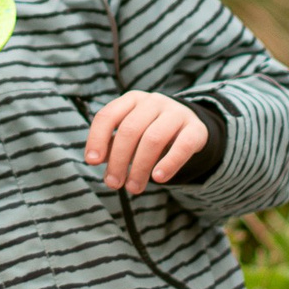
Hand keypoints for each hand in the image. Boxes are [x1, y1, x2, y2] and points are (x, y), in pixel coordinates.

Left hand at [85, 92, 209, 194]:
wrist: (189, 126)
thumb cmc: (150, 131)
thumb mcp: (130, 134)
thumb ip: (113, 144)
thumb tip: (96, 159)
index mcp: (132, 100)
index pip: (108, 115)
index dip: (97, 139)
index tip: (92, 162)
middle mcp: (153, 102)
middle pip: (129, 130)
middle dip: (118, 160)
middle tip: (113, 184)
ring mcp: (176, 113)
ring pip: (153, 139)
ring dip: (140, 167)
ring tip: (133, 188)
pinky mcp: (196, 128)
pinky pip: (183, 146)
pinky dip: (169, 163)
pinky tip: (158, 178)